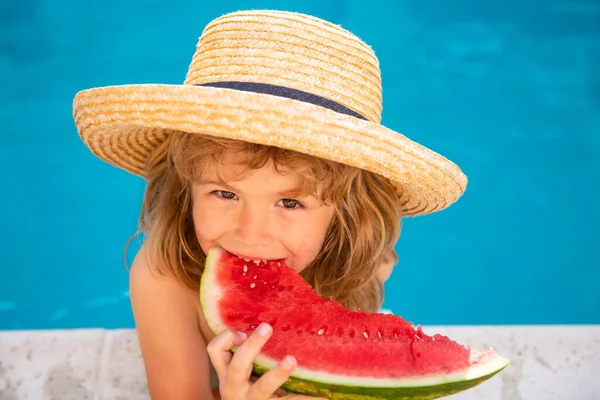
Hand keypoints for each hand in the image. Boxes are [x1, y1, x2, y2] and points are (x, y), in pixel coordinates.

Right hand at [207, 322, 326, 398]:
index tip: (243, 332)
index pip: (215, 350)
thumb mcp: (240, 373)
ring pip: (262, 387)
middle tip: (267, 327)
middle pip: (238, 364)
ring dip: (277, 374)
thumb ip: (246, 351)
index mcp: (226, 373)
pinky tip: (324, 395)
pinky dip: (307, 398)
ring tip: (291, 361)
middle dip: (252, 346)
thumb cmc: (246, 389)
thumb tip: (268, 317)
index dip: (226, 339)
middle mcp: (234, 387)